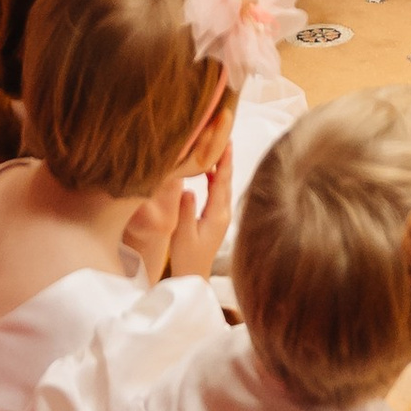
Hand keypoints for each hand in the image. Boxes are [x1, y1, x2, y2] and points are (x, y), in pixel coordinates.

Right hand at [166, 152, 233, 279]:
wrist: (194, 276)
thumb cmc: (187, 257)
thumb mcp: (183, 234)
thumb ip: (187, 211)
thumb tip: (188, 189)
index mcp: (217, 214)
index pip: (222, 181)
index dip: (223, 160)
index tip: (225, 141)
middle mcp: (223, 212)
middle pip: (226, 179)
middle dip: (225, 157)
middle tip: (222, 134)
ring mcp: (221, 215)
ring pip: (223, 184)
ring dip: (220, 166)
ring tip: (215, 146)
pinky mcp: (216, 218)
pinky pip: (218, 191)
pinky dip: (215, 177)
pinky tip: (208, 170)